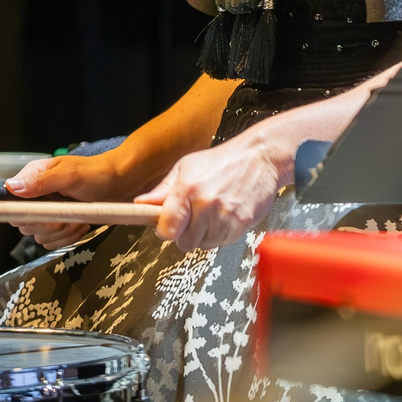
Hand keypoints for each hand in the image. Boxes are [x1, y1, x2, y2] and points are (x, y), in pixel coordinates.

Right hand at [4, 151, 132, 248]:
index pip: (11, 205)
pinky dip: (68, 238)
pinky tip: (81, 225)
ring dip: (62, 232)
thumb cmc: (97, 172)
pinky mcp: (59, 224)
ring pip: (40, 236)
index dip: (25, 215)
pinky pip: (53, 242)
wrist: (121, 182)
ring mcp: (46, 211)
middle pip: (25, 225)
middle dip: (49, 225)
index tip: (44, 215)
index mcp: (31, 178)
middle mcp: (34, 196)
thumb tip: (13, 187)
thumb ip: (42, 181)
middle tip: (68, 213)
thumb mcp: (70, 174)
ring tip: (78, 217)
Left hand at [142, 137, 286, 248]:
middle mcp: (206, 203)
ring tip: (212, 215)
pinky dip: (221, 234)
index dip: (165, 230)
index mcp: (188, 188)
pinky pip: (223, 242)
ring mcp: (226, 215)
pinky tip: (225, 217)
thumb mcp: (187, 167)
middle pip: (185, 241)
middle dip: (186, 234)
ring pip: (204, 244)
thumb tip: (141, 204)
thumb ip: (163, 189)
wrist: (261, 157)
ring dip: (205, 235)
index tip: (168, 226)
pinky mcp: (242, 223)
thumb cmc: (222, 161)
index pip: (167, 228)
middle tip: (194, 218)